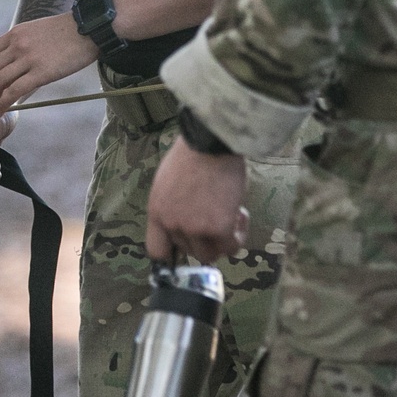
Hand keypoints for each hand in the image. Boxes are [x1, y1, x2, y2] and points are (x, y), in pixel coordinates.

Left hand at [0, 13, 97, 116]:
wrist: (89, 28)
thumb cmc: (66, 32)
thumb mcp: (36, 31)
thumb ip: (21, 45)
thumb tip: (12, 67)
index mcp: (14, 34)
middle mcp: (16, 45)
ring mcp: (28, 58)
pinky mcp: (42, 72)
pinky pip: (14, 91)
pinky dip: (2, 103)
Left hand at [146, 138, 248, 263]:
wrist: (211, 142)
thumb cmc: (192, 153)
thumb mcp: (168, 182)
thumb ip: (173, 205)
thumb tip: (186, 220)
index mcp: (157, 212)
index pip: (157, 251)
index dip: (174, 251)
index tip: (188, 245)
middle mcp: (173, 225)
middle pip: (189, 252)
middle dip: (204, 238)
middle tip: (216, 217)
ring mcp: (195, 229)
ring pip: (211, 255)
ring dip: (222, 240)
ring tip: (231, 216)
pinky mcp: (219, 229)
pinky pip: (231, 247)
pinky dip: (239, 234)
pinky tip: (240, 213)